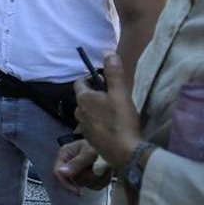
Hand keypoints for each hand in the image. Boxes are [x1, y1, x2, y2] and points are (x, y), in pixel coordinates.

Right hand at [54, 139, 111, 194]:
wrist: (114, 145)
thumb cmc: (99, 145)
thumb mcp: (89, 152)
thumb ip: (77, 163)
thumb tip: (61, 172)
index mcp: (65, 154)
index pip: (57, 172)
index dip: (66, 183)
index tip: (78, 191)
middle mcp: (69, 163)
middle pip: (72, 181)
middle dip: (87, 178)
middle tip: (100, 171)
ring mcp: (79, 170)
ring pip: (84, 184)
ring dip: (97, 179)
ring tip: (106, 169)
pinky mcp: (88, 176)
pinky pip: (92, 186)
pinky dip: (102, 181)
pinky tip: (107, 173)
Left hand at [73, 53, 141, 173]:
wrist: (124, 151)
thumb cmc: (122, 120)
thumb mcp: (120, 93)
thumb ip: (114, 73)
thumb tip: (108, 53)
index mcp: (83, 98)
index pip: (80, 82)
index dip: (91, 79)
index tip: (105, 81)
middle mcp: (78, 111)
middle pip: (84, 97)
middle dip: (95, 93)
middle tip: (112, 95)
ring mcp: (83, 126)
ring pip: (87, 111)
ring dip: (97, 108)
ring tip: (114, 110)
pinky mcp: (89, 138)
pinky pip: (91, 124)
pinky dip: (98, 121)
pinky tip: (112, 124)